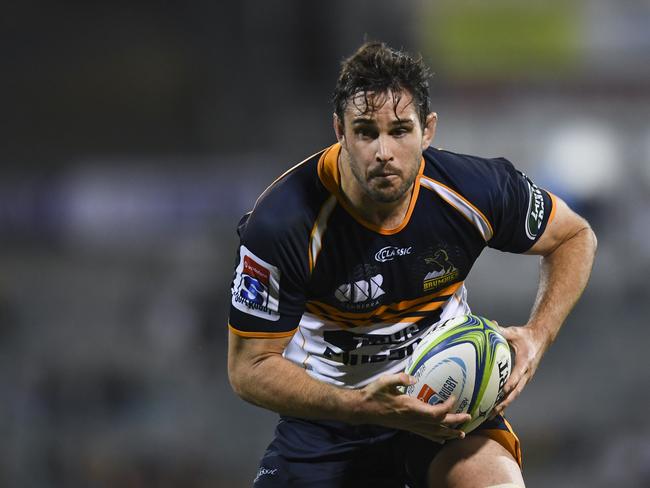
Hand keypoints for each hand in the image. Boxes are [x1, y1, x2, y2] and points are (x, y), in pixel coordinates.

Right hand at [353, 373, 470, 442]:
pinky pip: (426, 435)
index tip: (454, 397)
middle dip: (456, 421)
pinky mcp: (407, 427)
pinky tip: (442, 439)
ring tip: (461, 434)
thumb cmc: (374, 394)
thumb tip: (413, 378)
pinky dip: (436, 437)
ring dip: (449, 432)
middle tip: (469, 417)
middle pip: (440, 424)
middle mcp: (413, 419)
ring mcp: (411, 425)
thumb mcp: (385, 381)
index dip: (448, 407)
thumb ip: (400, 378)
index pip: (436, 412)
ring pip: (434, 432)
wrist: (363, 409)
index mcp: (410, 408)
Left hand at [492, 324, 548, 417]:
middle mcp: (526, 374)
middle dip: (504, 403)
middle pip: (515, 392)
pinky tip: (495, 408)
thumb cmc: (525, 336)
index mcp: (525, 363)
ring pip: (514, 395)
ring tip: (490, 415)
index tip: (503, 391)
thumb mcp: (514, 332)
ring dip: (504, 405)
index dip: (510, 384)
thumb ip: (502, 330)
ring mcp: (525, 378)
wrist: (540, 339)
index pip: (517, 376)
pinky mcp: (523, 380)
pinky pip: (514, 392)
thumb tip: (490, 325)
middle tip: (491, 411)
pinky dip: (505, 401)